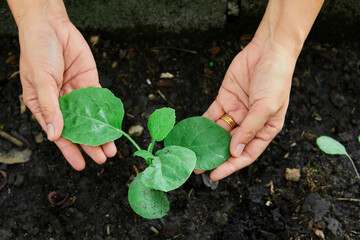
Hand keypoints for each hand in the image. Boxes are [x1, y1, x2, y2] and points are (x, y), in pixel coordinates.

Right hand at [16, 2, 115, 169]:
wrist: (51, 25)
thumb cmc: (38, 51)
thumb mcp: (40, 81)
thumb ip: (50, 107)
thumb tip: (55, 136)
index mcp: (44, 106)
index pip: (58, 134)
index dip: (70, 150)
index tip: (81, 165)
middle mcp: (62, 103)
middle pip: (78, 128)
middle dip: (91, 145)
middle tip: (103, 158)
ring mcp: (77, 93)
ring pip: (92, 118)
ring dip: (102, 133)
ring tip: (112, 148)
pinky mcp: (90, 83)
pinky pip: (99, 101)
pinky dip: (107, 114)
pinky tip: (114, 125)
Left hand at [195, 39, 296, 179]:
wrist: (268, 50)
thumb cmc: (276, 79)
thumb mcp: (267, 106)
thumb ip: (250, 128)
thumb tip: (235, 151)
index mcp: (265, 129)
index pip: (246, 153)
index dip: (231, 165)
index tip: (215, 174)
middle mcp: (249, 123)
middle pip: (230, 145)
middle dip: (214, 156)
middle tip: (196, 167)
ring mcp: (236, 112)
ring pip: (218, 131)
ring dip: (205, 142)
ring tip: (191, 152)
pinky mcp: (225, 99)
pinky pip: (211, 114)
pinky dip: (201, 123)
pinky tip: (191, 131)